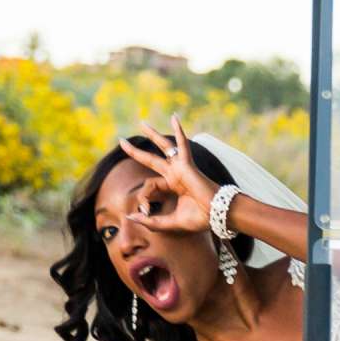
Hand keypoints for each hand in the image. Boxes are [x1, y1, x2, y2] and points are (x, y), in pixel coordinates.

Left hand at [125, 116, 220, 234]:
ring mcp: (181, 168)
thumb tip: (129, 216)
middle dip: (136, 151)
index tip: (146, 211)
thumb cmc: (199, 219)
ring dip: (152, 134)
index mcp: (172, 186)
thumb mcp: (169, 223)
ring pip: (164, 147)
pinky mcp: (187, 165)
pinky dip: (179, 131)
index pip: (149, 187)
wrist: (217, 214)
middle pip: (151, 159)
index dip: (143, 198)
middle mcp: (176, 174)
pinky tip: (174, 117)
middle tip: (122, 141)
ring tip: (141, 123)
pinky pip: (182, 144)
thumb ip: (150, 222)